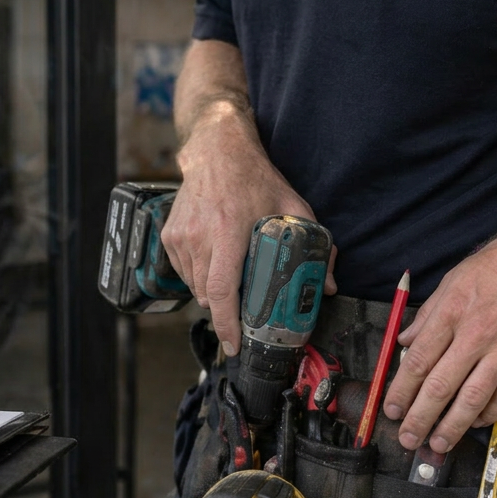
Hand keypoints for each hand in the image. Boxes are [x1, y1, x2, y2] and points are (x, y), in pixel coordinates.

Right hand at [161, 102, 335, 355]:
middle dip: (226, 311)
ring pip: (195, 287)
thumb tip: (327, 285)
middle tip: (245, 311)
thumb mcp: (293, 206)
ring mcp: (180, 237)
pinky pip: (184, 273)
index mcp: (228, 232)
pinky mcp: (169, 237)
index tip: (234, 346)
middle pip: (208, 296)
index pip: (222, 291)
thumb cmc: (255, 179)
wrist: (216, 152)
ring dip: (213, 293)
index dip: (227, 325)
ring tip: (233, 277)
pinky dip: (199, 277)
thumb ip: (315, 244)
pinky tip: (216, 261)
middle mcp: (199, 237)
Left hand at [381, 205, 496, 451]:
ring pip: (472, 398)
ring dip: (452, 426)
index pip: (418, 361)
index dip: (401, 390)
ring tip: (438, 443)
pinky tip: (475, 422)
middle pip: (440, 386)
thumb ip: (429, 315)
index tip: (392, 409)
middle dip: (419, 418)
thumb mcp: (455, 279)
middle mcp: (476, 334)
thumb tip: (406, 342)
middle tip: (408, 438)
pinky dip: (488, 413)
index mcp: (452, 312)